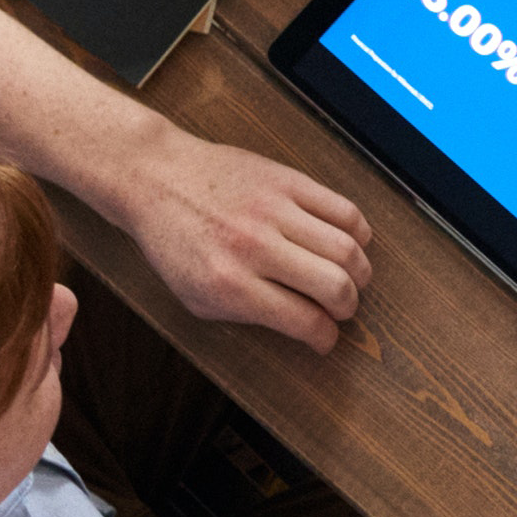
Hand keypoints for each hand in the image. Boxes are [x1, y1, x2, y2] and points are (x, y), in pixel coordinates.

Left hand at [116, 130, 371, 355]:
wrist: (156, 178)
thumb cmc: (173, 241)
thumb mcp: (196, 296)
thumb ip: (248, 314)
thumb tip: (303, 325)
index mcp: (228, 284)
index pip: (303, 320)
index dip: (325, 337)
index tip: (327, 338)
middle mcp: (254, 247)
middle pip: (335, 286)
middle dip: (348, 307)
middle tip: (342, 309)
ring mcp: (274, 210)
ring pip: (347, 249)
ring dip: (360, 273)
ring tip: (352, 278)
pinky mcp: (288, 181)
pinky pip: (344, 210)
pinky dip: (359, 232)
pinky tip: (350, 242)